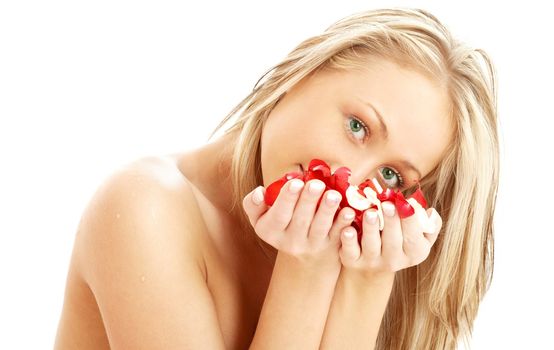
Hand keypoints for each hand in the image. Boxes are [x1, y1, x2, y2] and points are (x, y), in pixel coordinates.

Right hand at [242, 178, 357, 272]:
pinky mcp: (331, 247)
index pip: (278, 216)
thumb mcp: (261, 218)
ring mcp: (312, 246)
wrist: (303, 257)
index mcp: (270, 231)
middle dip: (308, 201)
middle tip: (316, 184)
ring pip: (320, 228)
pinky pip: (338, 235)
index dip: (287, 199)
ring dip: (327, 211)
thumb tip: (259, 191)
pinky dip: (343, 223)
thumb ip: (254, 204)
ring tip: (333, 194)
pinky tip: (349, 211)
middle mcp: (290, 242)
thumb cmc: (281, 225)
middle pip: (300, 221)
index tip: (296, 182)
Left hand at [338, 201, 441, 278]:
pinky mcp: (353, 261)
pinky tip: (348, 228)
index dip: (410, 220)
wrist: (374, 267)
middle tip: (387, 204)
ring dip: (370, 228)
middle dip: (391, 222)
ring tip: (370, 213)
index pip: (414, 238)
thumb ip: (429, 225)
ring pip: (371, 245)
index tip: (406, 202)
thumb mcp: (420, 238)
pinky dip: (348, 240)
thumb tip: (430, 212)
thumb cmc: (400, 242)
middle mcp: (394, 261)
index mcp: (414, 253)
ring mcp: (372, 262)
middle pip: (393, 242)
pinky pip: (350, 252)